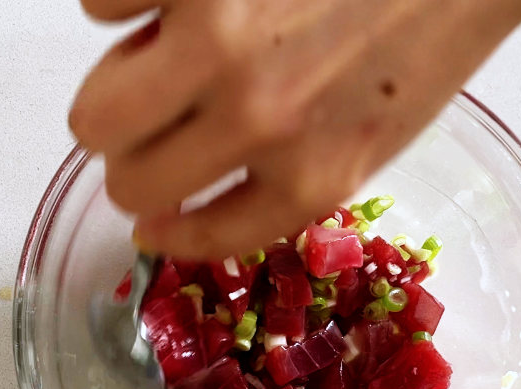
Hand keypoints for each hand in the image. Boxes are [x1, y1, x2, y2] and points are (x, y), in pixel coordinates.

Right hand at [70, 0, 520, 258]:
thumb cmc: (426, 29)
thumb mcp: (374, 136)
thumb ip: (286, 176)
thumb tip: (190, 195)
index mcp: (310, 173)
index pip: (197, 234)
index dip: (165, 228)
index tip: (151, 219)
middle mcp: (258, 118)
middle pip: (125, 181)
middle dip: (133, 161)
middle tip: (156, 126)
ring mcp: (216, 40)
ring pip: (94, 113)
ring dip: (116, 91)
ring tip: (157, 58)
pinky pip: (98, 6)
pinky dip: (124, 5)